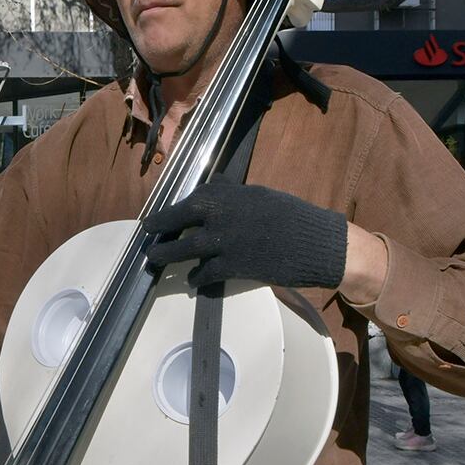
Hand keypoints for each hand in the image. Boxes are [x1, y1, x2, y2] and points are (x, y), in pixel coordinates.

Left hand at [143, 180, 346, 289]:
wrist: (317, 243)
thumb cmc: (292, 217)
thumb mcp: (260, 196)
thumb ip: (233, 195)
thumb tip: (215, 184)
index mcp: (230, 194)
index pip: (194, 198)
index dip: (175, 208)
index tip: (164, 212)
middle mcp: (222, 213)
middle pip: (179, 218)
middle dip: (160, 225)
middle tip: (147, 232)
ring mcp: (224, 240)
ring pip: (184, 248)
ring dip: (166, 255)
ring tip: (154, 259)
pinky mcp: (232, 265)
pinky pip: (205, 273)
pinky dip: (196, 278)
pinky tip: (192, 281)